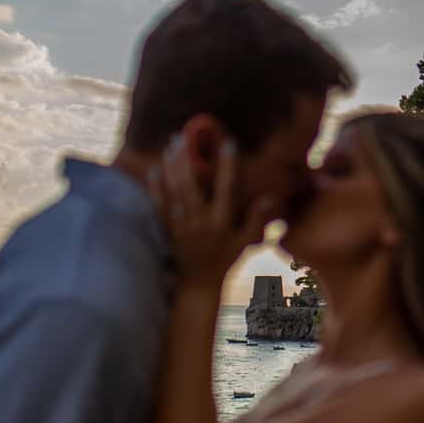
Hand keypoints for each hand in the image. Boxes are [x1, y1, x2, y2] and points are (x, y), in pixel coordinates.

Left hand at [149, 136, 273, 287]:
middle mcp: (201, 222)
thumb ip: (256, 220)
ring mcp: (182, 226)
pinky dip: (157, 188)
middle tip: (185, 135)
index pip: (226, 189)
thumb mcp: (244, 244)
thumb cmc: (224, 262)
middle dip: (188, 158)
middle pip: (193, 185)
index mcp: (221, 222)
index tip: (228, 143)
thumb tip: (269, 197)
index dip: (228, 166)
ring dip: (172, 166)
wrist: (198, 286)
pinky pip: (160, 206)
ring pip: (175, 191)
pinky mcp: (168, 231)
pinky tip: (154, 170)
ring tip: (172, 144)